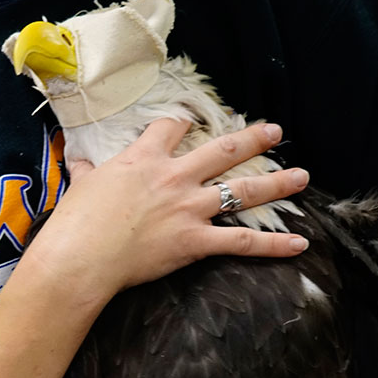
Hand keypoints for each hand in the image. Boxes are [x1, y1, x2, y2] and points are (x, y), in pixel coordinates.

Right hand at [33, 118, 310, 303]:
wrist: (81, 257)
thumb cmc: (76, 222)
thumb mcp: (81, 186)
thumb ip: (87, 170)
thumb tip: (78, 159)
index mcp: (144, 159)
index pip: (171, 128)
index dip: (182, 123)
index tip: (191, 120)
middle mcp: (174, 177)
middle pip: (222, 150)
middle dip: (252, 138)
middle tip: (275, 131)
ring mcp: (189, 209)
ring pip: (243, 190)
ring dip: (277, 182)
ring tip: (302, 175)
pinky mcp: (195, 242)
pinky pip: (242, 242)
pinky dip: (274, 244)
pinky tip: (300, 243)